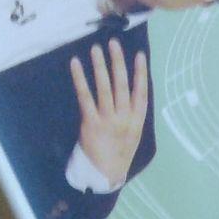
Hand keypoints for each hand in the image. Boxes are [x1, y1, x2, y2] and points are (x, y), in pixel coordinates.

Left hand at [70, 40, 147, 187]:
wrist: (106, 175)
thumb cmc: (119, 156)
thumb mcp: (133, 137)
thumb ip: (132, 117)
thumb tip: (130, 95)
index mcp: (137, 121)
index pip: (141, 92)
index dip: (141, 73)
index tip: (140, 55)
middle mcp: (125, 118)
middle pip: (122, 85)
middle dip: (118, 62)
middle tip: (114, 43)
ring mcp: (108, 120)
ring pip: (105, 88)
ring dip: (101, 66)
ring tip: (97, 49)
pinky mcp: (91, 123)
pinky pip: (85, 97)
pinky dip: (80, 79)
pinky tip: (76, 64)